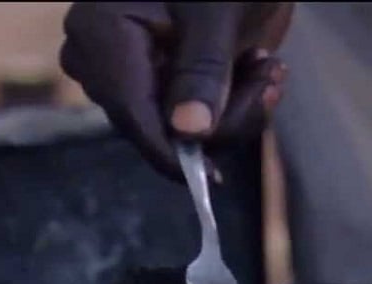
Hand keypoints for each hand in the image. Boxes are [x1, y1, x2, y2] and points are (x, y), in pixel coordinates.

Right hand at [60, 2, 293, 179]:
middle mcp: (99, 57)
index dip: (172, 152)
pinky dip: (227, 102)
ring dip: (233, 108)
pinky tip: (255, 67)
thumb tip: (189, 132)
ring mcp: (122, 71)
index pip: (132, 111)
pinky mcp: (149, 80)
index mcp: (101, 30)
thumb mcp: (219, 10)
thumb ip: (205, 70)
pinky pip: (183, 117)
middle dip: (222, 116)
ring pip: (174, 128)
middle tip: (272, 77)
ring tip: (268, 65)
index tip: (211, 178)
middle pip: (154, 126)